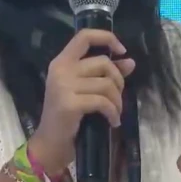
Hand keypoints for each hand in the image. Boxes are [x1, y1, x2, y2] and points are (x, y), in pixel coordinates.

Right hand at [29, 29, 135, 174]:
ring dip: (117, 100)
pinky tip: (113, 122)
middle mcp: (60, 69)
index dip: (107, 38)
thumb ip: (105, 75)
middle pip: (103, 62)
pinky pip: (103, 102)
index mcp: (61, 62)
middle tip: (117, 98)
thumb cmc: (68, 117)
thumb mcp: (85, 91)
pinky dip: (113, 113)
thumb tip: (130, 62)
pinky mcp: (70, 104)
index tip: (122, 52)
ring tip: (115, 113)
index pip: (84, 36)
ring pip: (106, 83)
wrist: (50, 145)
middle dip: (118, 81)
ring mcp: (63, 86)